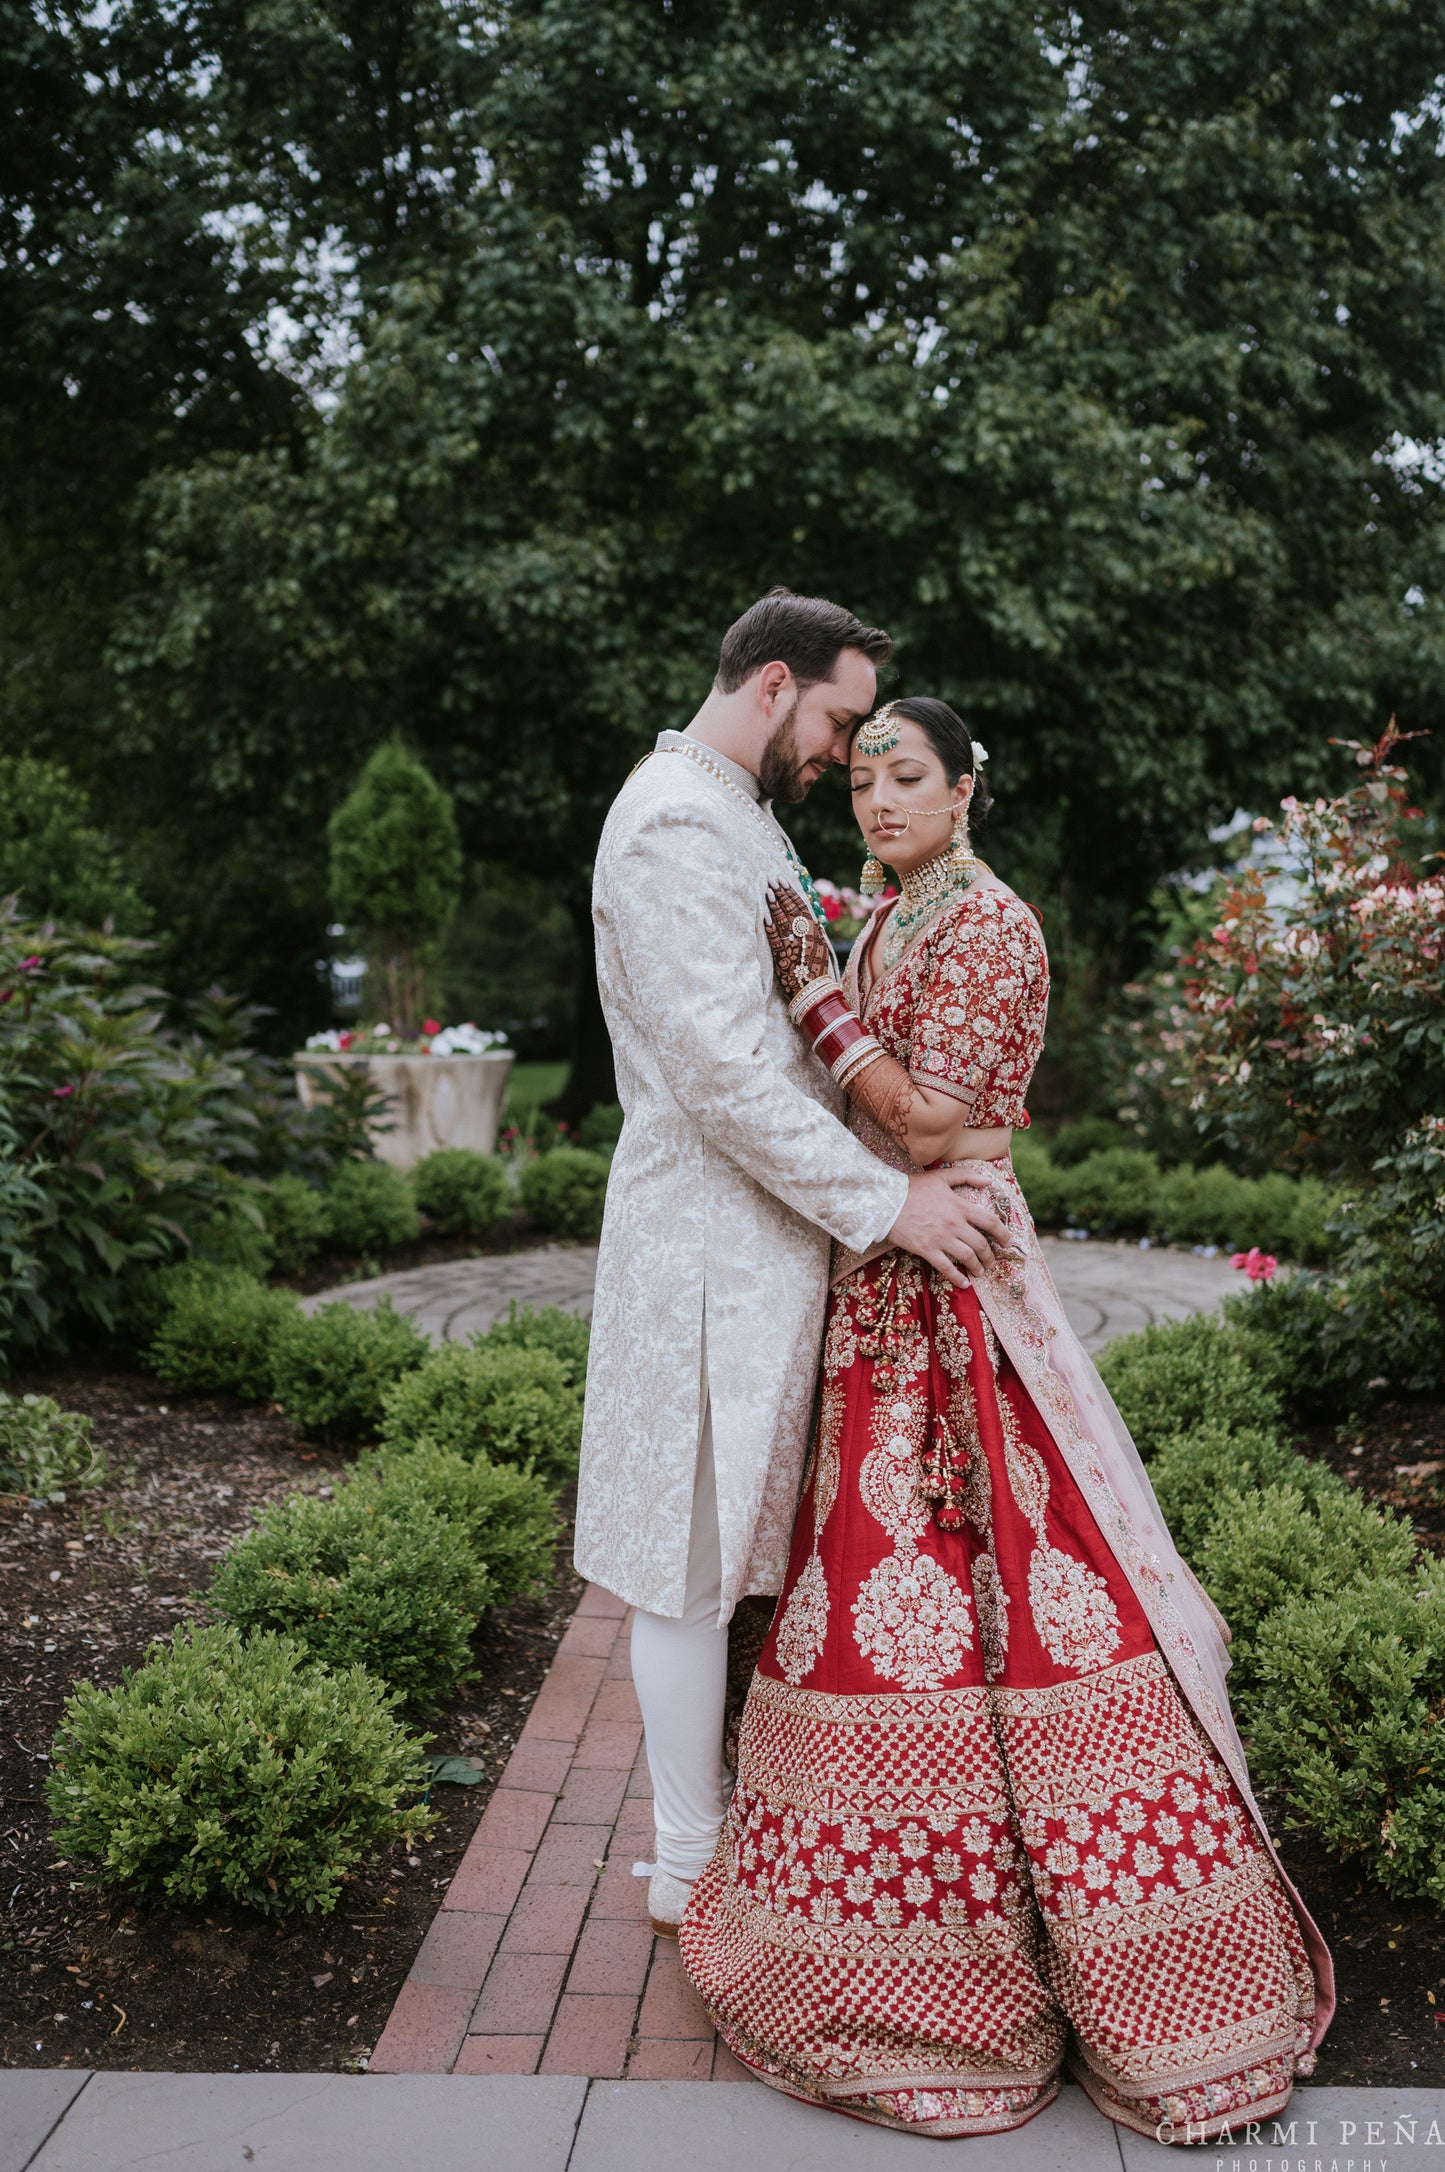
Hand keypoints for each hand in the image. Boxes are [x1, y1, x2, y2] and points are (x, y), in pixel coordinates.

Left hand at [764, 882, 834, 997]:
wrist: (813, 990)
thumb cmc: (815, 968)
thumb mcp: (819, 946)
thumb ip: (813, 930)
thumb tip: (808, 916)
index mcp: (814, 931)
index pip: (800, 906)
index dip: (790, 892)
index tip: (781, 880)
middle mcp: (804, 935)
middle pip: (790, 910)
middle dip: (780, 893)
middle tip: (771, 880)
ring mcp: (793, 945)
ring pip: (782, 921)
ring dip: (774, 906)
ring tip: (767, 892)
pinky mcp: (783, 957)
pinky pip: (775, 940)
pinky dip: (770, 928)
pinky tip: (764, 916)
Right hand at [887, 1165, 1014, 1286]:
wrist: (887, 1201)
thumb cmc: (913, 1187)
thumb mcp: (941, 1176)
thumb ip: (966, 1176)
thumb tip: (988, 1181)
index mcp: (959, 1206)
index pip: (989, 1221)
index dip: (1002, 1233)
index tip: (1007, 1242)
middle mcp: (954, 1224)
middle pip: (980, 1244)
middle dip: (990, 1256)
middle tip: (992, 1261)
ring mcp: (941, 1238)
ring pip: (967, 1258)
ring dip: (977, 1267)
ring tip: (980, 1272)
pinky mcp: (927, 1250)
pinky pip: (946, 1268)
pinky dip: (958, 1278)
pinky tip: (964, 1283)